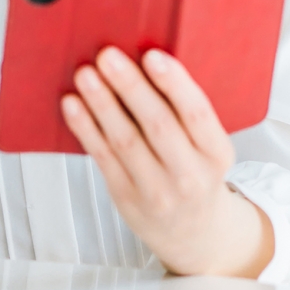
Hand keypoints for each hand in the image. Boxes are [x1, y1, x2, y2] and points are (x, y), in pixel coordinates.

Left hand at [62, 48, 274, 278]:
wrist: (192, 233)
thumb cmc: (197, 173)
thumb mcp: (209, 147)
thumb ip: (186, 113)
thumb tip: (144, 60)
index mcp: (216, 153)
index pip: (197, 113)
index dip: (175, 84)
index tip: (153, 56)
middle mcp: (189, 174)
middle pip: (158, 125)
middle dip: (130, 87)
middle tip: (108, 56)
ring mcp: (156, 190)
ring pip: (125, 140)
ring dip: (102, 103)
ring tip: (86, 74)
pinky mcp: (125, 197)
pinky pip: (102, 158)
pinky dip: (85, 129)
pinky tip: (73, 105)